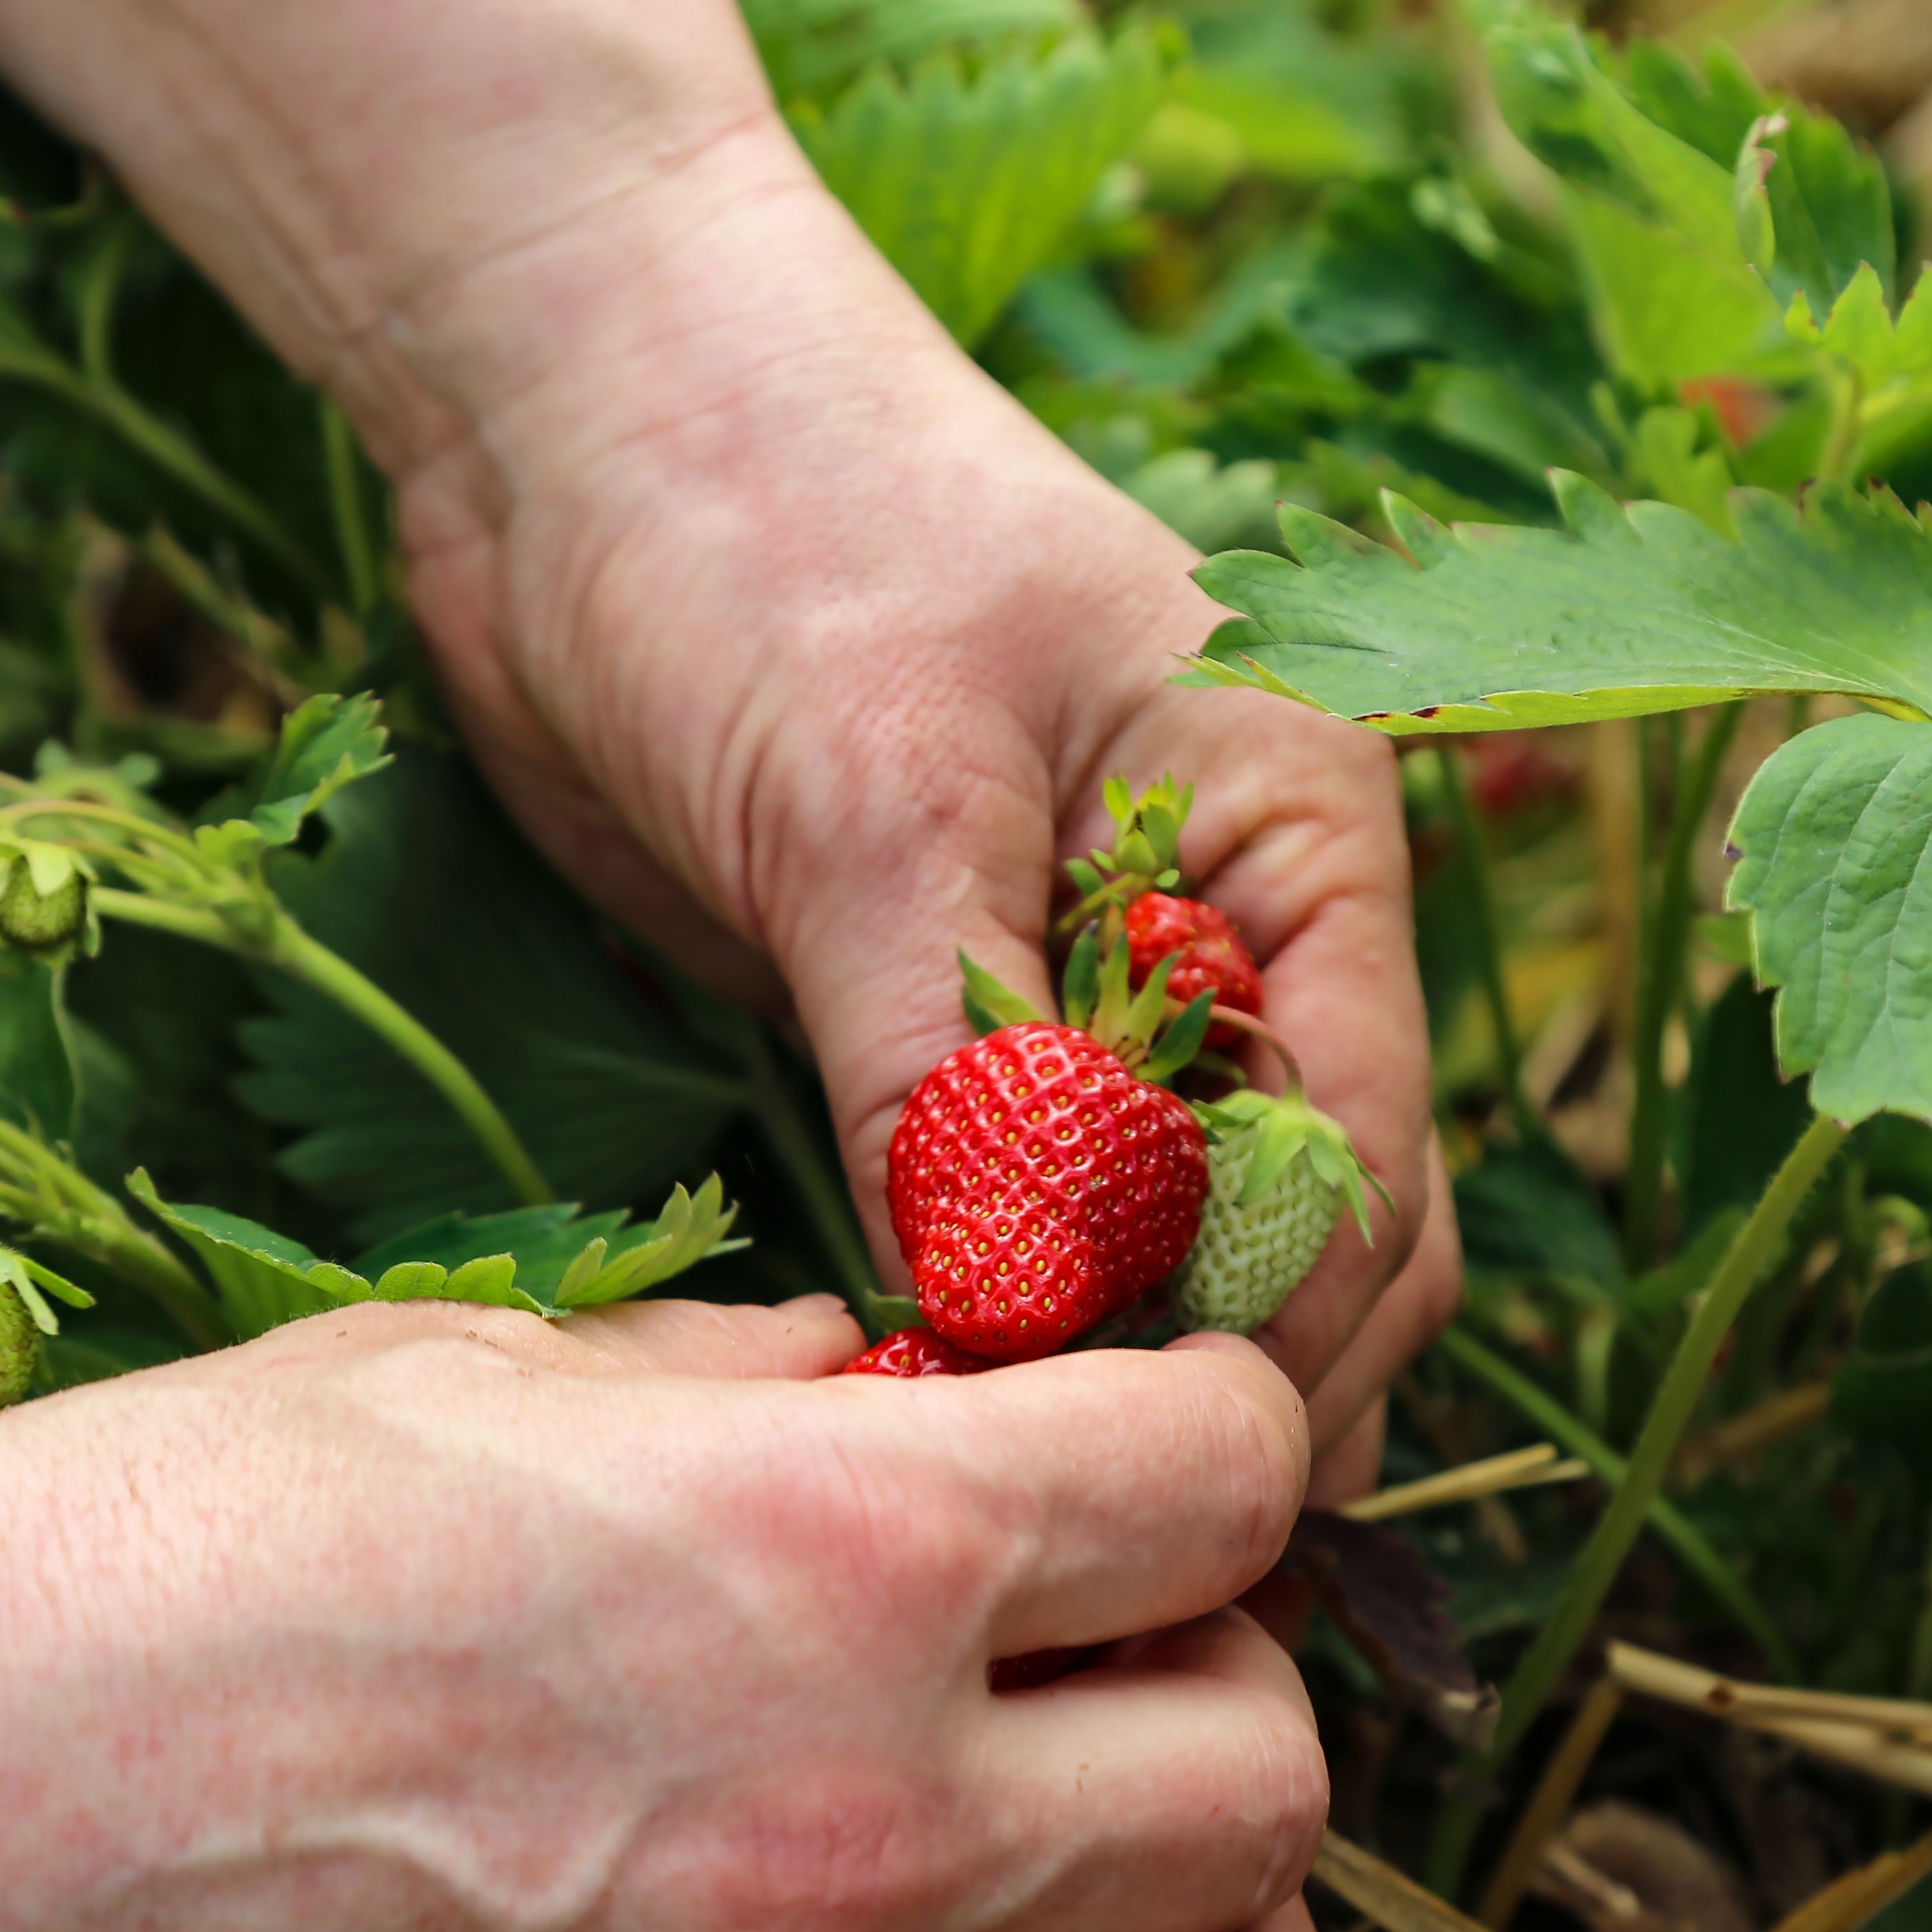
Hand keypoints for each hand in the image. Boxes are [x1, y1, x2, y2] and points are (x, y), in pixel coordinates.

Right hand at [0, 1302, 1328, 1931]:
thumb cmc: (135, 1542)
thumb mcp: (465, 1372)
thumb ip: (736, 1376)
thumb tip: (892, 1375)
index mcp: (834, 1549)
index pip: (1228, 1474)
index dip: (1210, 1431)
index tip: (1134, 1445)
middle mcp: (862, 1825)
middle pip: (1260, 1782)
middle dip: (1217, 1690)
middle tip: (1102, 1665)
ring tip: (1127, 1922)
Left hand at [387, 131, 1453, 1460]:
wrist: (567, 407)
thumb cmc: (765, 519)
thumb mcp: (874, 798)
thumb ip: (958, 1069)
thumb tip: (1021, 1325)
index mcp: (1293, 832)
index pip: (1364, 1143)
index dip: (1280, 1322)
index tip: (1153, 1460)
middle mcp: (1225, 928)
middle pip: (1302, 1226)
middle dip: (1226, 1379)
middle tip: (1090, 1523)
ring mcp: (1084, 985)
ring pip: (1156, 1244)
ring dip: (1100, 1369)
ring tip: (1006, 1503)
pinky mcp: (936, 1027)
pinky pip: (1002, 1216)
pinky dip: (983, 1319)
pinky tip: (922, 1413)